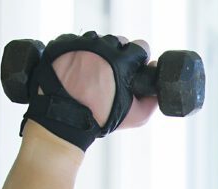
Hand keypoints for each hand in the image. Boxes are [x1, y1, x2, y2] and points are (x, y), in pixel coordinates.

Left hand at [40, 35, 157, 129]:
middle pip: (118, 41)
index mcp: (121, 61)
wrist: (63, 119)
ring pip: (97, 40)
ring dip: (99, 51)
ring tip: (95, 70)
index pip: (141, 46)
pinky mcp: (61, 44)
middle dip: (120, 54)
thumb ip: (152, 102)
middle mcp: (100, 47)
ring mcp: (79, 44)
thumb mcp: (136, 117)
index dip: (140, 58)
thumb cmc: (99, 117)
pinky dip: (79, 51)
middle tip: (114, 71)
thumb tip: (156, 90)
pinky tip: (79, 67)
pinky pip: (76, 41)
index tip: (135, 67)